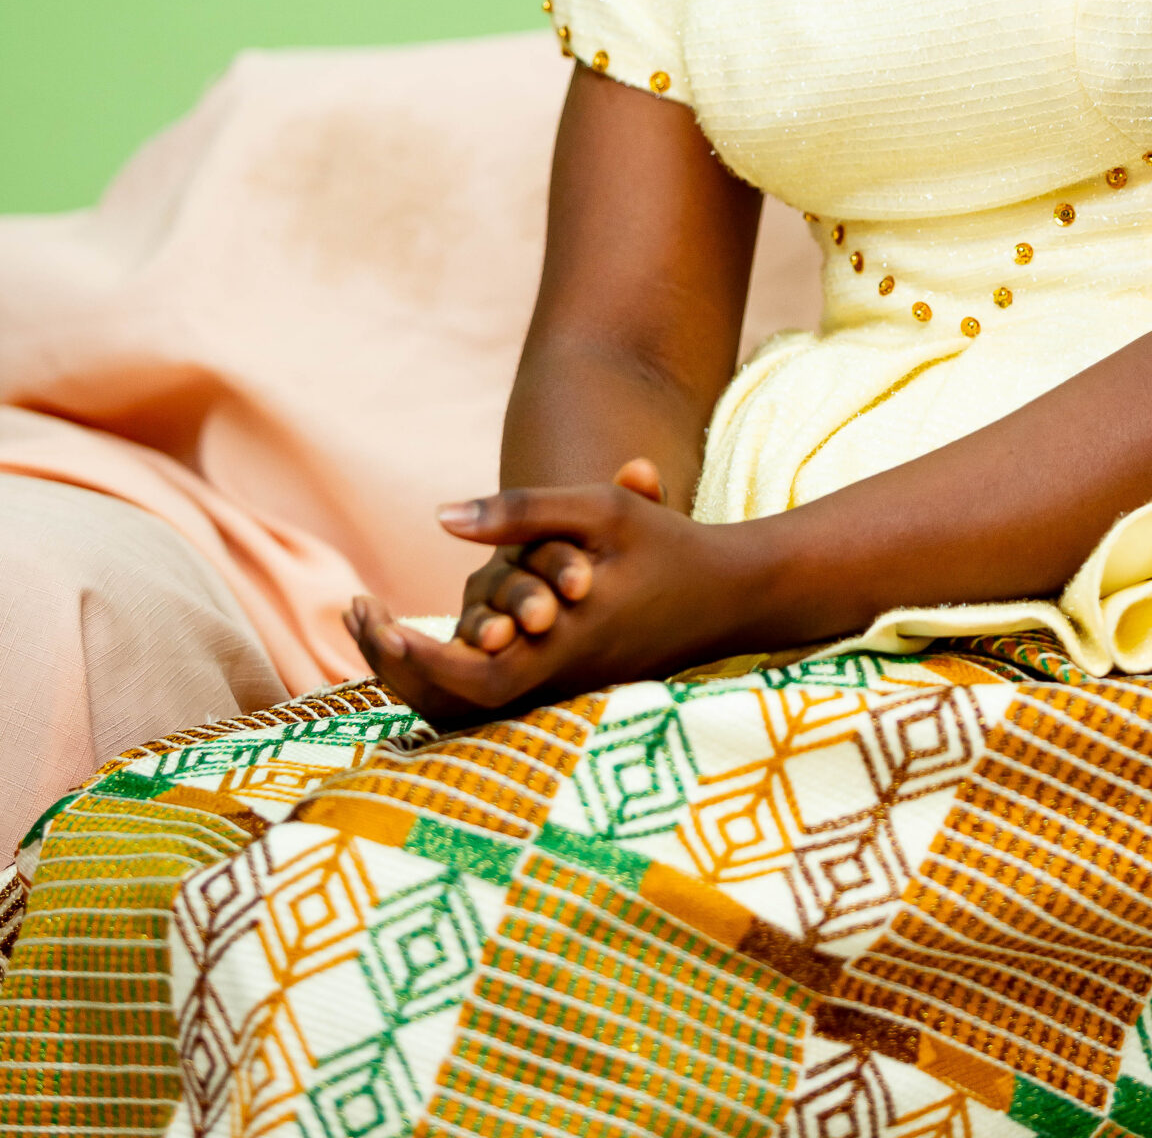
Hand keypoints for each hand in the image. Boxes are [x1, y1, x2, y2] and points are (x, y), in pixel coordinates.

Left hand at [343, 462, 766, 729]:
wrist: (730, 593)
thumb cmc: (666, 545)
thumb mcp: (599, 509)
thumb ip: (521, 510)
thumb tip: (439, 517)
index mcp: (563, 647)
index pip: (466, 680)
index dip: (409, 656)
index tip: (369, 612)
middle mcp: (555, 683)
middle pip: (452, 706)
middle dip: (393, 665)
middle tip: (354, 613)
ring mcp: (561, 692)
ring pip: (467, 710)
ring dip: (413, 671)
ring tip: (372, 625)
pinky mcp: (565, 688)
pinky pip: (489, 700)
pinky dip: (445, 676)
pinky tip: (419, 638)